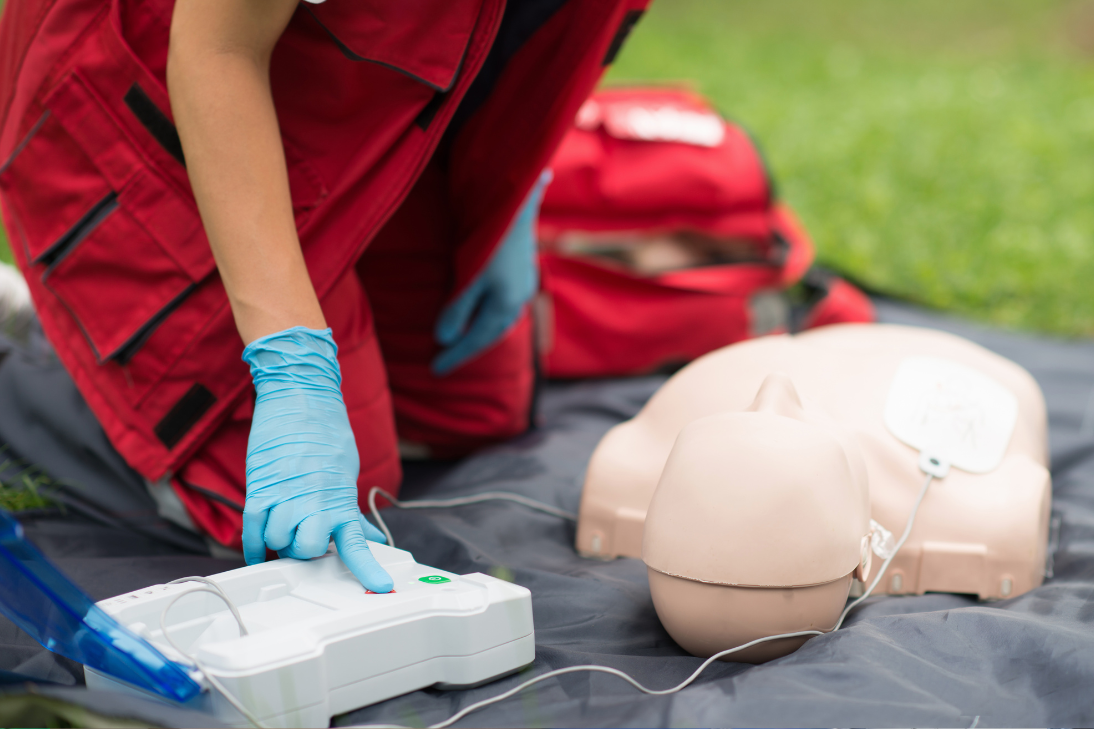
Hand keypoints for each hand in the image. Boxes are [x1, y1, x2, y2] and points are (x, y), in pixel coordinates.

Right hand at [241, 326, 393, 592]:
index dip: (368, 569)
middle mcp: (313, 501)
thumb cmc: (326, 434)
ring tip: (284, 527)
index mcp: (339, 499)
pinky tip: (257, 550)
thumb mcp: (346, 474)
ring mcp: (284, 496)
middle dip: (305, 552)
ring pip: (277, 542)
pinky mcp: (260, 488)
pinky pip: (252, 529)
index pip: (355, 544)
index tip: (381, 587)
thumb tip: (371, 538)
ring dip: (279, 542)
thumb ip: (351, 511)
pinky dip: (253, 545)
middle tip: (306, 539)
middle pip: (307, 551)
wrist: (301, 398)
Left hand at [433, 170, 551, 374]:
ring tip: (462, 342)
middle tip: (445, 361)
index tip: (435, 370)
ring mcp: (523, 285)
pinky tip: (482, 314)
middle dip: (469, 349)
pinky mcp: (522, 271)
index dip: (456, 355)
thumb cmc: (490, 240)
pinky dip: (490, 317)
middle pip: (492, 334)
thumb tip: (445, 338)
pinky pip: (505, 306)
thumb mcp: (469, 277)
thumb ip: (458, 309)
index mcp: (505, 305)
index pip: (477, 340)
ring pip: (500, 320)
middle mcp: (518, 299)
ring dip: (481, 334)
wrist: (518, 203)